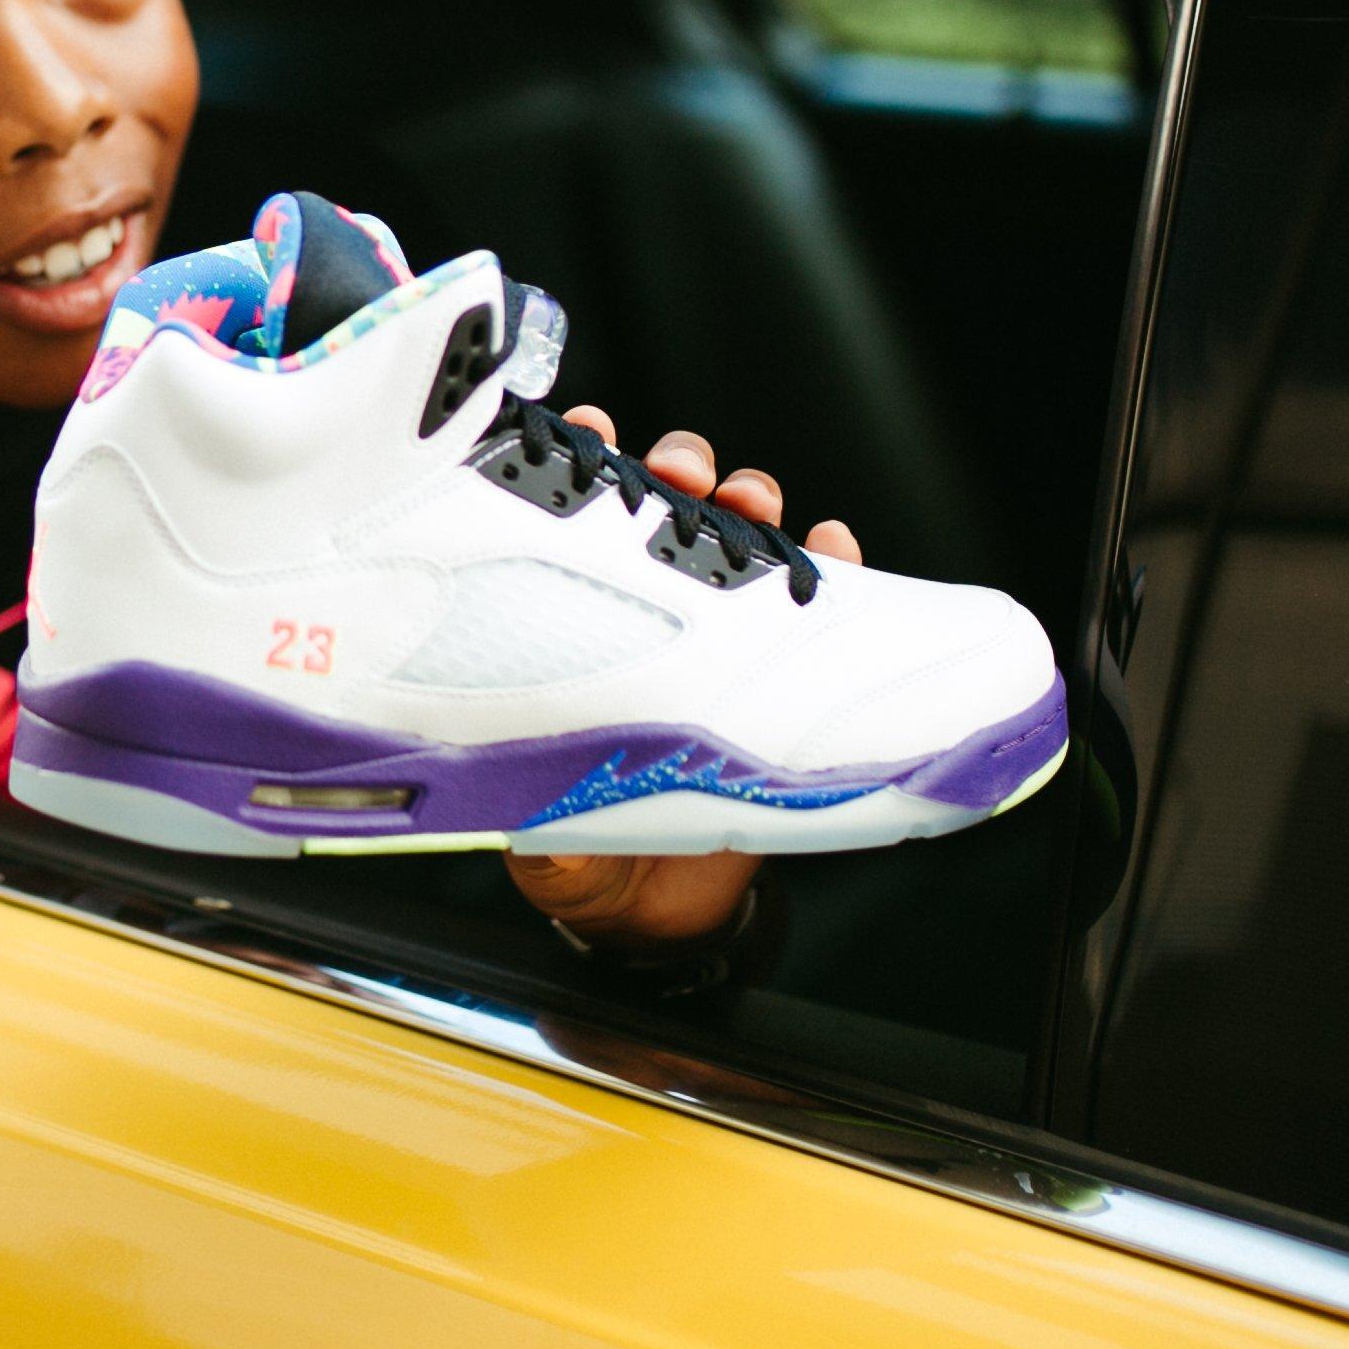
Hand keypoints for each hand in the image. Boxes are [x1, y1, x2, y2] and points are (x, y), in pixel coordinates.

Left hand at [507, 408, 856, 950]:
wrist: (658, 917)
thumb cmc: (581, 849)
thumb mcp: (540, 824)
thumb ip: (529, 802)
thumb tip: (510, 794)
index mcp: (570, 632)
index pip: (568, 526)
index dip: (576, 465)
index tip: (586, 431)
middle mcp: (642, 619)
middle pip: (663, 510)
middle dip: (676, 469)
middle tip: (681, 470)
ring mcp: (714, 641)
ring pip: (739, 538)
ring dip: (749, 503)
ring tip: (753, 502)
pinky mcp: (779, 677)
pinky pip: (820, 603)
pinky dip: (836, 564)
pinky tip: (838, 548)